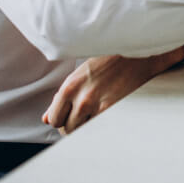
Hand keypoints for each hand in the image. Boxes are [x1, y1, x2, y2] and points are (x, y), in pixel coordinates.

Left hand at [41, 45, 183, 133]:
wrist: (137, 52)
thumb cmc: (109, 60)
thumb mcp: (80, 74)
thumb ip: (62, 98)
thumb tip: (46, 119)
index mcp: (70, 86)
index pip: (54, 119)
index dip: (61, 119)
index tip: (69, 116)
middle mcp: (80, 96)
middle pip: (67, 128)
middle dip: (74, 124)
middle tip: (84, 116)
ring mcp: (97, 104)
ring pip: (82, 131)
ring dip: (87, 126)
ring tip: (96, 115)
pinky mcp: (113, 108)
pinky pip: (98, 128)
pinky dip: (100, 126)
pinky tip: (106, 115)